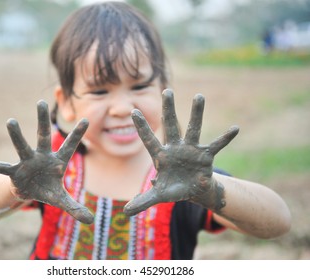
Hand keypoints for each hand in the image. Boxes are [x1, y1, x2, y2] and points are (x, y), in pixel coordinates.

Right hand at [0, 100, 93, 223]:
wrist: (30, 192)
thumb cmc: (48, 190)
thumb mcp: (62, 200)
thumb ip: (76, 208)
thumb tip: (91, 221)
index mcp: (57, 161)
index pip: (70, 146)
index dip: (78, 135)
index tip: (87, 119)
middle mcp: (42, 157)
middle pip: (43, 136)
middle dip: (43, 120)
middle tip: (41, 102)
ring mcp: (27, 162)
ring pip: (22, 146)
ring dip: (17, 135)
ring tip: (11, 121)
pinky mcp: (14, 172)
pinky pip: (3, 167)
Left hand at [124, 89, 238, 215]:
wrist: (191, 190)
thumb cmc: (172, 189)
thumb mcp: (157, 196)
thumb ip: (142, 201)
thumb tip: (124, 213)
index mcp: (161, 156)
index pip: (148, 139)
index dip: (141, 127)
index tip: (132, 111)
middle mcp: (175, 148)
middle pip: (171, 126)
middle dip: (168, 109)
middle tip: (167, 90)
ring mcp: (191, 150)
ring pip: (194, 128)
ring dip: (196, 113)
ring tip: (199, 96)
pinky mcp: (206, 156)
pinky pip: (217, 145)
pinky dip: (225, 138)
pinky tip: (235, 128)